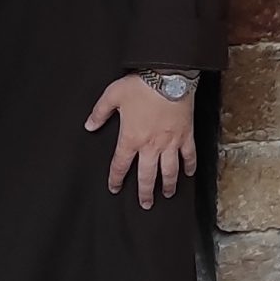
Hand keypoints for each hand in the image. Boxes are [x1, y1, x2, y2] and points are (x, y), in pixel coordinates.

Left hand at [83, 73, 197, 208]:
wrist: (169, 76)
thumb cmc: (141, 85)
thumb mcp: (113, 95)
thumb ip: (99, 112)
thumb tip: (89, 125)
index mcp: (131, 138)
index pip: (121, 165)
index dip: (116, 179)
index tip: (115, 188)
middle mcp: (151, 145)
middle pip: (147, 176)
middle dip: (145, 192)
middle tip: (145, 204)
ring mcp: (170, 142)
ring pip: (169, 171)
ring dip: (168, 185)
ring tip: (168, 195)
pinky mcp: (186, 135)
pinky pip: (189, 155)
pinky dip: (190, 166)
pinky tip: (189, 174)